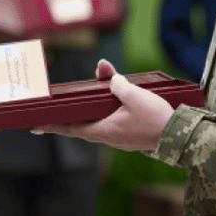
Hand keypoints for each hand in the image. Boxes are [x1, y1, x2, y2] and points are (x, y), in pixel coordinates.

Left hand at [34, 60, 173, 151]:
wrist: (179, 136)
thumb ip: (117, 84)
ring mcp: (121, 138)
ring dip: (90, 112)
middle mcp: (109, 137)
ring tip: (86, 98)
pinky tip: (111, 101)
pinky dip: (107, 113)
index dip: (53, 126)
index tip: (36, 126)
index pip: (71, 129)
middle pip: (83, 125)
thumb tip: (109, 77)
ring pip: (99, 123)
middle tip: (53, 114)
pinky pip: (113, 123)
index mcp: (104, 130)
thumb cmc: (155, 118)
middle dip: (69, 118)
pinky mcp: (132, 136)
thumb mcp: (134, 95)